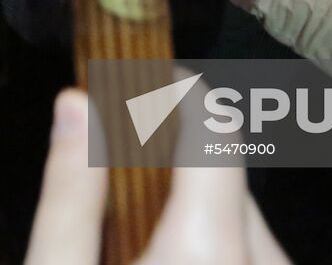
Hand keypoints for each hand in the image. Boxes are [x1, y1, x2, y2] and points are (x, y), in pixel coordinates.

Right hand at [24, 90, 289, 263]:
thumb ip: (69, 196)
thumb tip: (75, 103)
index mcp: (209, 248)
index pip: (215, 124)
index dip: (173, 90)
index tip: (129, 84)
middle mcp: (262, 262)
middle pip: (227, 174)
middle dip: (170, 160)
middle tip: (111, 181)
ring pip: (241, 219)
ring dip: (192, 210)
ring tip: (130, 243)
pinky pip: (251, 255)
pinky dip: (214, 247)